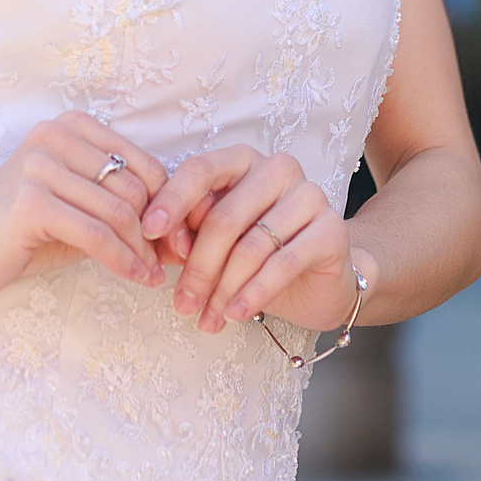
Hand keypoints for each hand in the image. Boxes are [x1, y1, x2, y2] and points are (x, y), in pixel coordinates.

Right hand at [0, 113, 169, 302]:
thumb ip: (121, 214)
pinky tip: (135, 278)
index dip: (169, 205)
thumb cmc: (16, 233)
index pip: (143, 164)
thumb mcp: (76, 213)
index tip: (179, 241)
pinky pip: (97, 234)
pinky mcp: (32, 201)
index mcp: (69, 128)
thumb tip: (181, 235)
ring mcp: (41, 166)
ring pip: (120, 212)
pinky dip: (123, 261)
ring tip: (150, 276)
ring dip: (142, 251)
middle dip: (159, 231)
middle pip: (136, 187)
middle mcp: (55, 137)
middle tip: (168, 264)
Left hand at [143, 146, 364, 336]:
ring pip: (251, 246)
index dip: (172, 200)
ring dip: (224, 289)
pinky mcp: (332, 230)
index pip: (201, 169)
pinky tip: (236, 314)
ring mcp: (309, 196)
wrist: (319, 282)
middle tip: (182, 304)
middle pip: (224, 217)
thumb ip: (187, 234)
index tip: (148, 231)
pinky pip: (283, 263)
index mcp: (243, 161)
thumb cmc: (258, 256)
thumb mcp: (215, 243)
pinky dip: (254, 293)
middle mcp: (278, 169)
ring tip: (207, 319)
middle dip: (198, 268)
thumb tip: (157, 240)